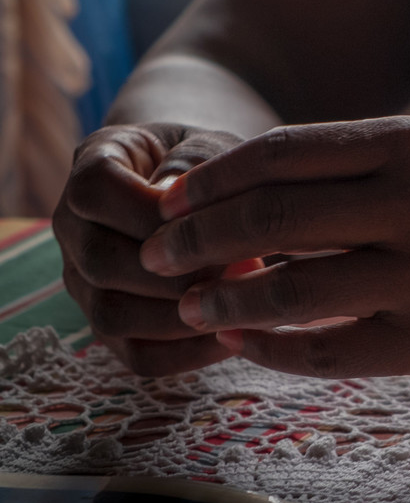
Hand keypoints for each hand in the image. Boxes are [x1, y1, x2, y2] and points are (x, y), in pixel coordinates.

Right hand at [52, 123, 252, 374]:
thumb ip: (196, 163)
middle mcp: (75, 227)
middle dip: (176, 271)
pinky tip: (234, 334)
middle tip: (241, 267)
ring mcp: (86, 280)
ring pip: (112, 316)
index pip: (94, 191)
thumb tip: (172, 197)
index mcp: (94, 166)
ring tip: (241, 300)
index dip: (147, 210)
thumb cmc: (216, 165)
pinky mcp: (115, 325)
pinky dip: (186, 354)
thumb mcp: (214, 146)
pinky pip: (138, 356)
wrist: (215, 194)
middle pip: (101, 261)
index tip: (205, 216)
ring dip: (181, 315)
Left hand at [139, 116, 409, 377]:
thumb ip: (342, 167)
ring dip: (223, 303)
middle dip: (195, 241)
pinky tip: (245, 345)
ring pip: (290, 291)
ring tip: (192, 307)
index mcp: (406, 144)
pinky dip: (271, 351)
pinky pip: (326, 352)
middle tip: (157, 256)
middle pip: (271, 219)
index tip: (170, 202)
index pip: (277, 154)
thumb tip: (228, 195)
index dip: (208, 180)